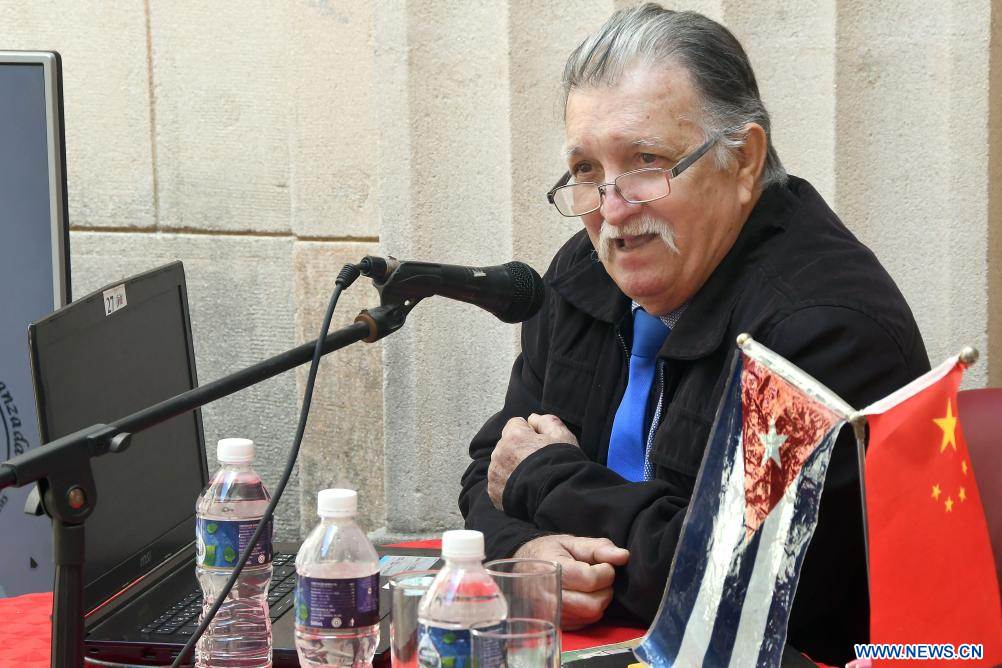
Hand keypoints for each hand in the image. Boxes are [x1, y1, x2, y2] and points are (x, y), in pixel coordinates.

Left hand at [488, 413, 577, 510]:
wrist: (557, 497)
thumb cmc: (561, 464)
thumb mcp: (562, 436)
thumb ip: (546, 421)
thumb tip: (532, 418)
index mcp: (513, 436)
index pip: (515, 424)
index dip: (530, 432)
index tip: (540, 444)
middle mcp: (499, 452)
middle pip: (507, 443)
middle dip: (518, 449)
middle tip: (537, 462)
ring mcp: (495, 473)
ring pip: (501, 462)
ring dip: (512, 466)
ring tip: (531, 477)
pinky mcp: (494, 492)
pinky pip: (499, 482)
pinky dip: (508, 484)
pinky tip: (524, 488)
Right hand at [513, 534, 628, 629]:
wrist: (522, 566)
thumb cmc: (549, 551)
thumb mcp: (571, 542)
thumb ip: (598, 547)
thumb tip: (624, 556)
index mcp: (554, 569)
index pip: (591, 580)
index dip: (605, 571)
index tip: (602, 564)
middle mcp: (550, 596)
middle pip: (593, 603)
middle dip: (605, 589)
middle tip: (600, 577)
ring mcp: (551, 613)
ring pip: (591, 615)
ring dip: (600, 600)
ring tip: (591, 587)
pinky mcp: (556, 624)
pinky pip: (584, 623)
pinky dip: (591, 611)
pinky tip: (584, 597)